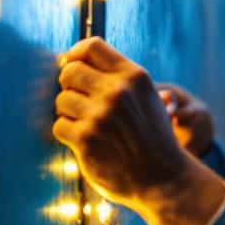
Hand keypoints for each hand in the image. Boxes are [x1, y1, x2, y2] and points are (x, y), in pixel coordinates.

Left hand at [53, 37, 224, 224]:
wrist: (164, 178)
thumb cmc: (153, 139)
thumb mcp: (148, 98)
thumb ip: (119, 79)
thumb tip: (75, 60)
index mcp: (134, 76)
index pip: (92, 46)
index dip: (75, 54)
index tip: (73, 65)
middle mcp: (117, 91)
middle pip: (70, 71)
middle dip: (70, 86)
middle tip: (81, 102)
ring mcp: (100, 115)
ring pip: (61, 100)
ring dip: (69, 114)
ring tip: (89, 126)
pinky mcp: (86, 139)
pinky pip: (59, 127)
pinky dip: (69, 135)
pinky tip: (87, 143)